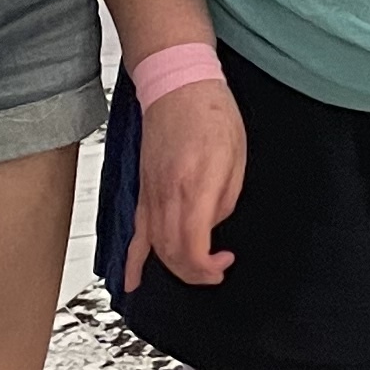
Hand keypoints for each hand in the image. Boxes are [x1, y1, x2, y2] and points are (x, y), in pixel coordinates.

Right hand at [127, 86, 244, 288]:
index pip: (193, 247)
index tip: (224, 263)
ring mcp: (151, 194)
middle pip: (172, 255)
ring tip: (194, 271)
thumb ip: (225, 200)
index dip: (208, 267)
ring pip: (155, 248)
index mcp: (194, 186)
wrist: (179, 86)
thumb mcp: (237, 158)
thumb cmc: (212, 115)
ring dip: (174, 269)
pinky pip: (134, 233)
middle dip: (194, 273)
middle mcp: (167, 195)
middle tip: (215, 270)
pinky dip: (132, 261)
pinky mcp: (143, 190)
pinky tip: (132, 282)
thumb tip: (212, 225)